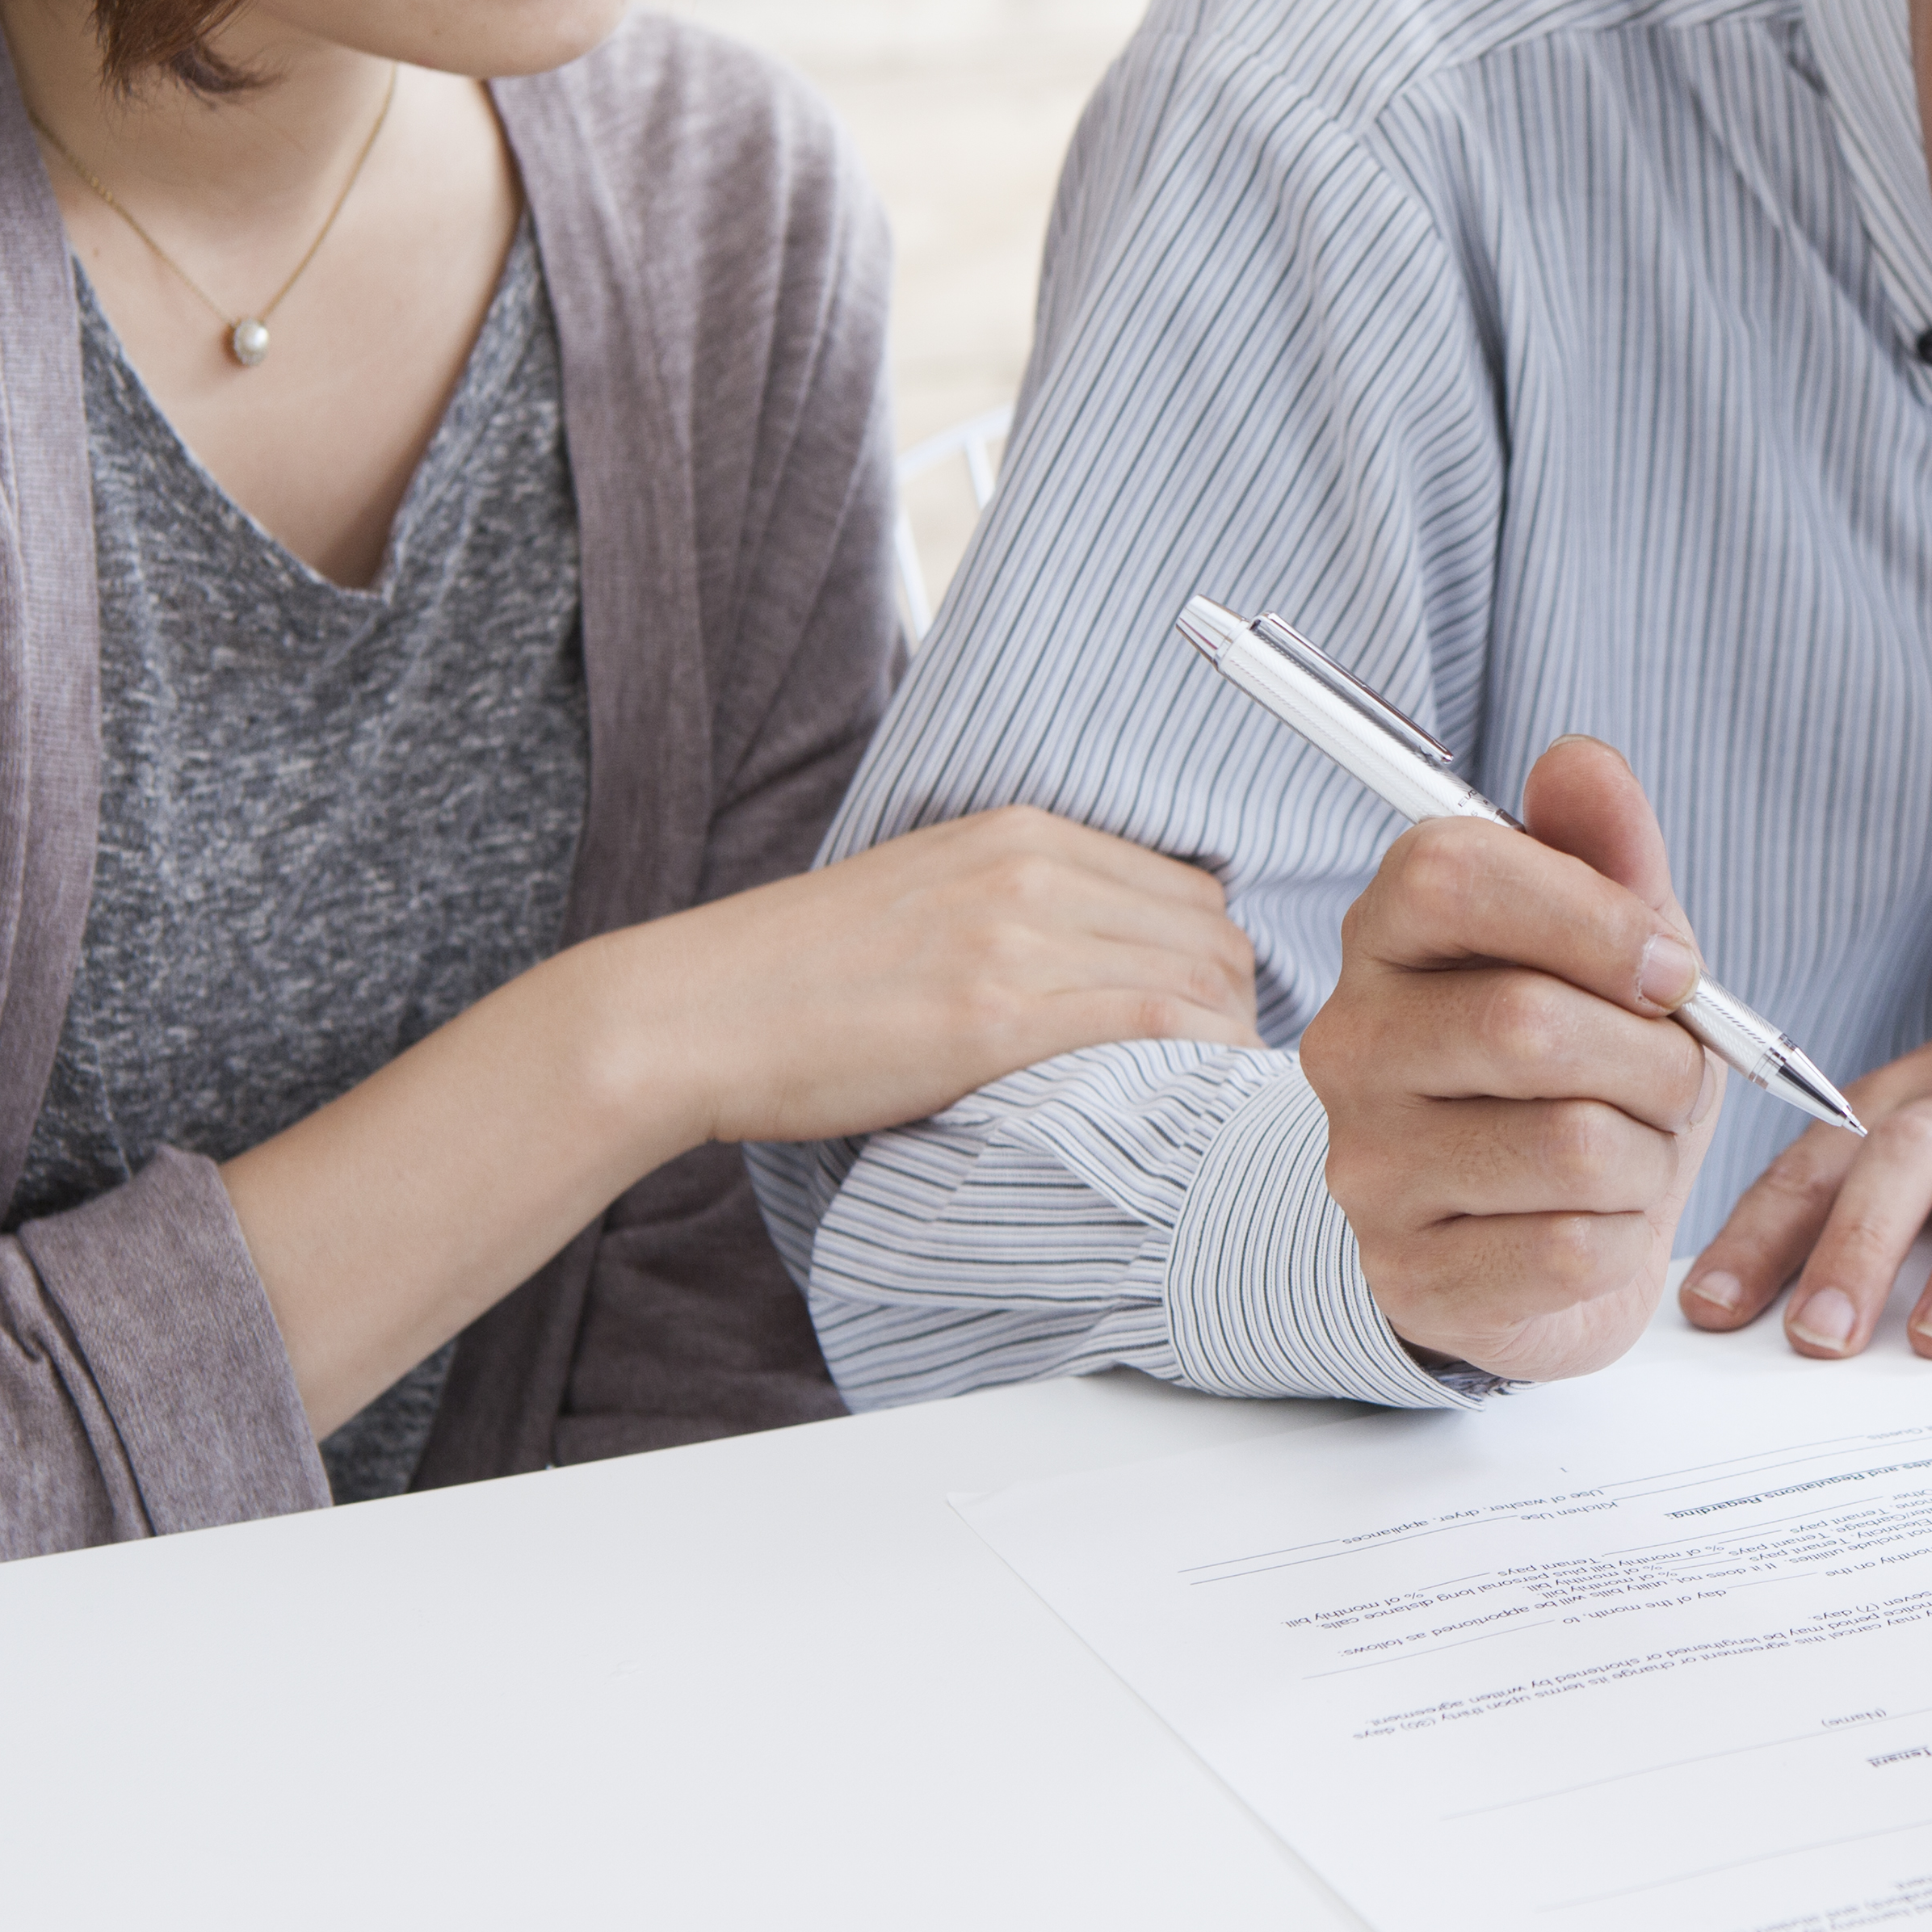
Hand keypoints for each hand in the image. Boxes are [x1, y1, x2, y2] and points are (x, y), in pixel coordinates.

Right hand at [597, 804, 1262, 1148]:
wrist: (694, 1013)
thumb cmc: (799, 974)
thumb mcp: (927, 897)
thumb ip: (1018, 906)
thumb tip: (1102, 956)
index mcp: (1017, 832)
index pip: (1183, 887)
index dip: (1215, 959)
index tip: (1212, 1016)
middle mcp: (1030, 869)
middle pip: (1208, 930)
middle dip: (1237, 1003)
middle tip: (1225, 1069)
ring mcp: (1016, 937)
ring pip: (1198, 976)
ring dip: (1228, 1040)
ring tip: (1212, 1097)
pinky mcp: (997, 1013)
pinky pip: (1154, 1022)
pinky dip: (1198, 1061)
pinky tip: (1193, 1099)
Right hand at [1305, 738, 1723, 1382]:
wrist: (1536, 1247)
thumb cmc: (1584, 1078)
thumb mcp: (1614, 955)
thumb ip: (1606, 853)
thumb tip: (1581, 762)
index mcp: (1388, 936)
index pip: (1452, 874)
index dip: (1592, 914)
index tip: (1669, 965)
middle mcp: (1349, 1044)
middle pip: (1525, 1023)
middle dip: (1656, 1058)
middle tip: (1677, 1077)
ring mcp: (1366, 1167)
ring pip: (1570, 1145)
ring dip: (1652, 1155)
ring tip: (1637, 1154)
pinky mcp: (1409, 1275)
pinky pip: (1572, 1249)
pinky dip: (1626, 1238)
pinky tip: (1599, 1225)